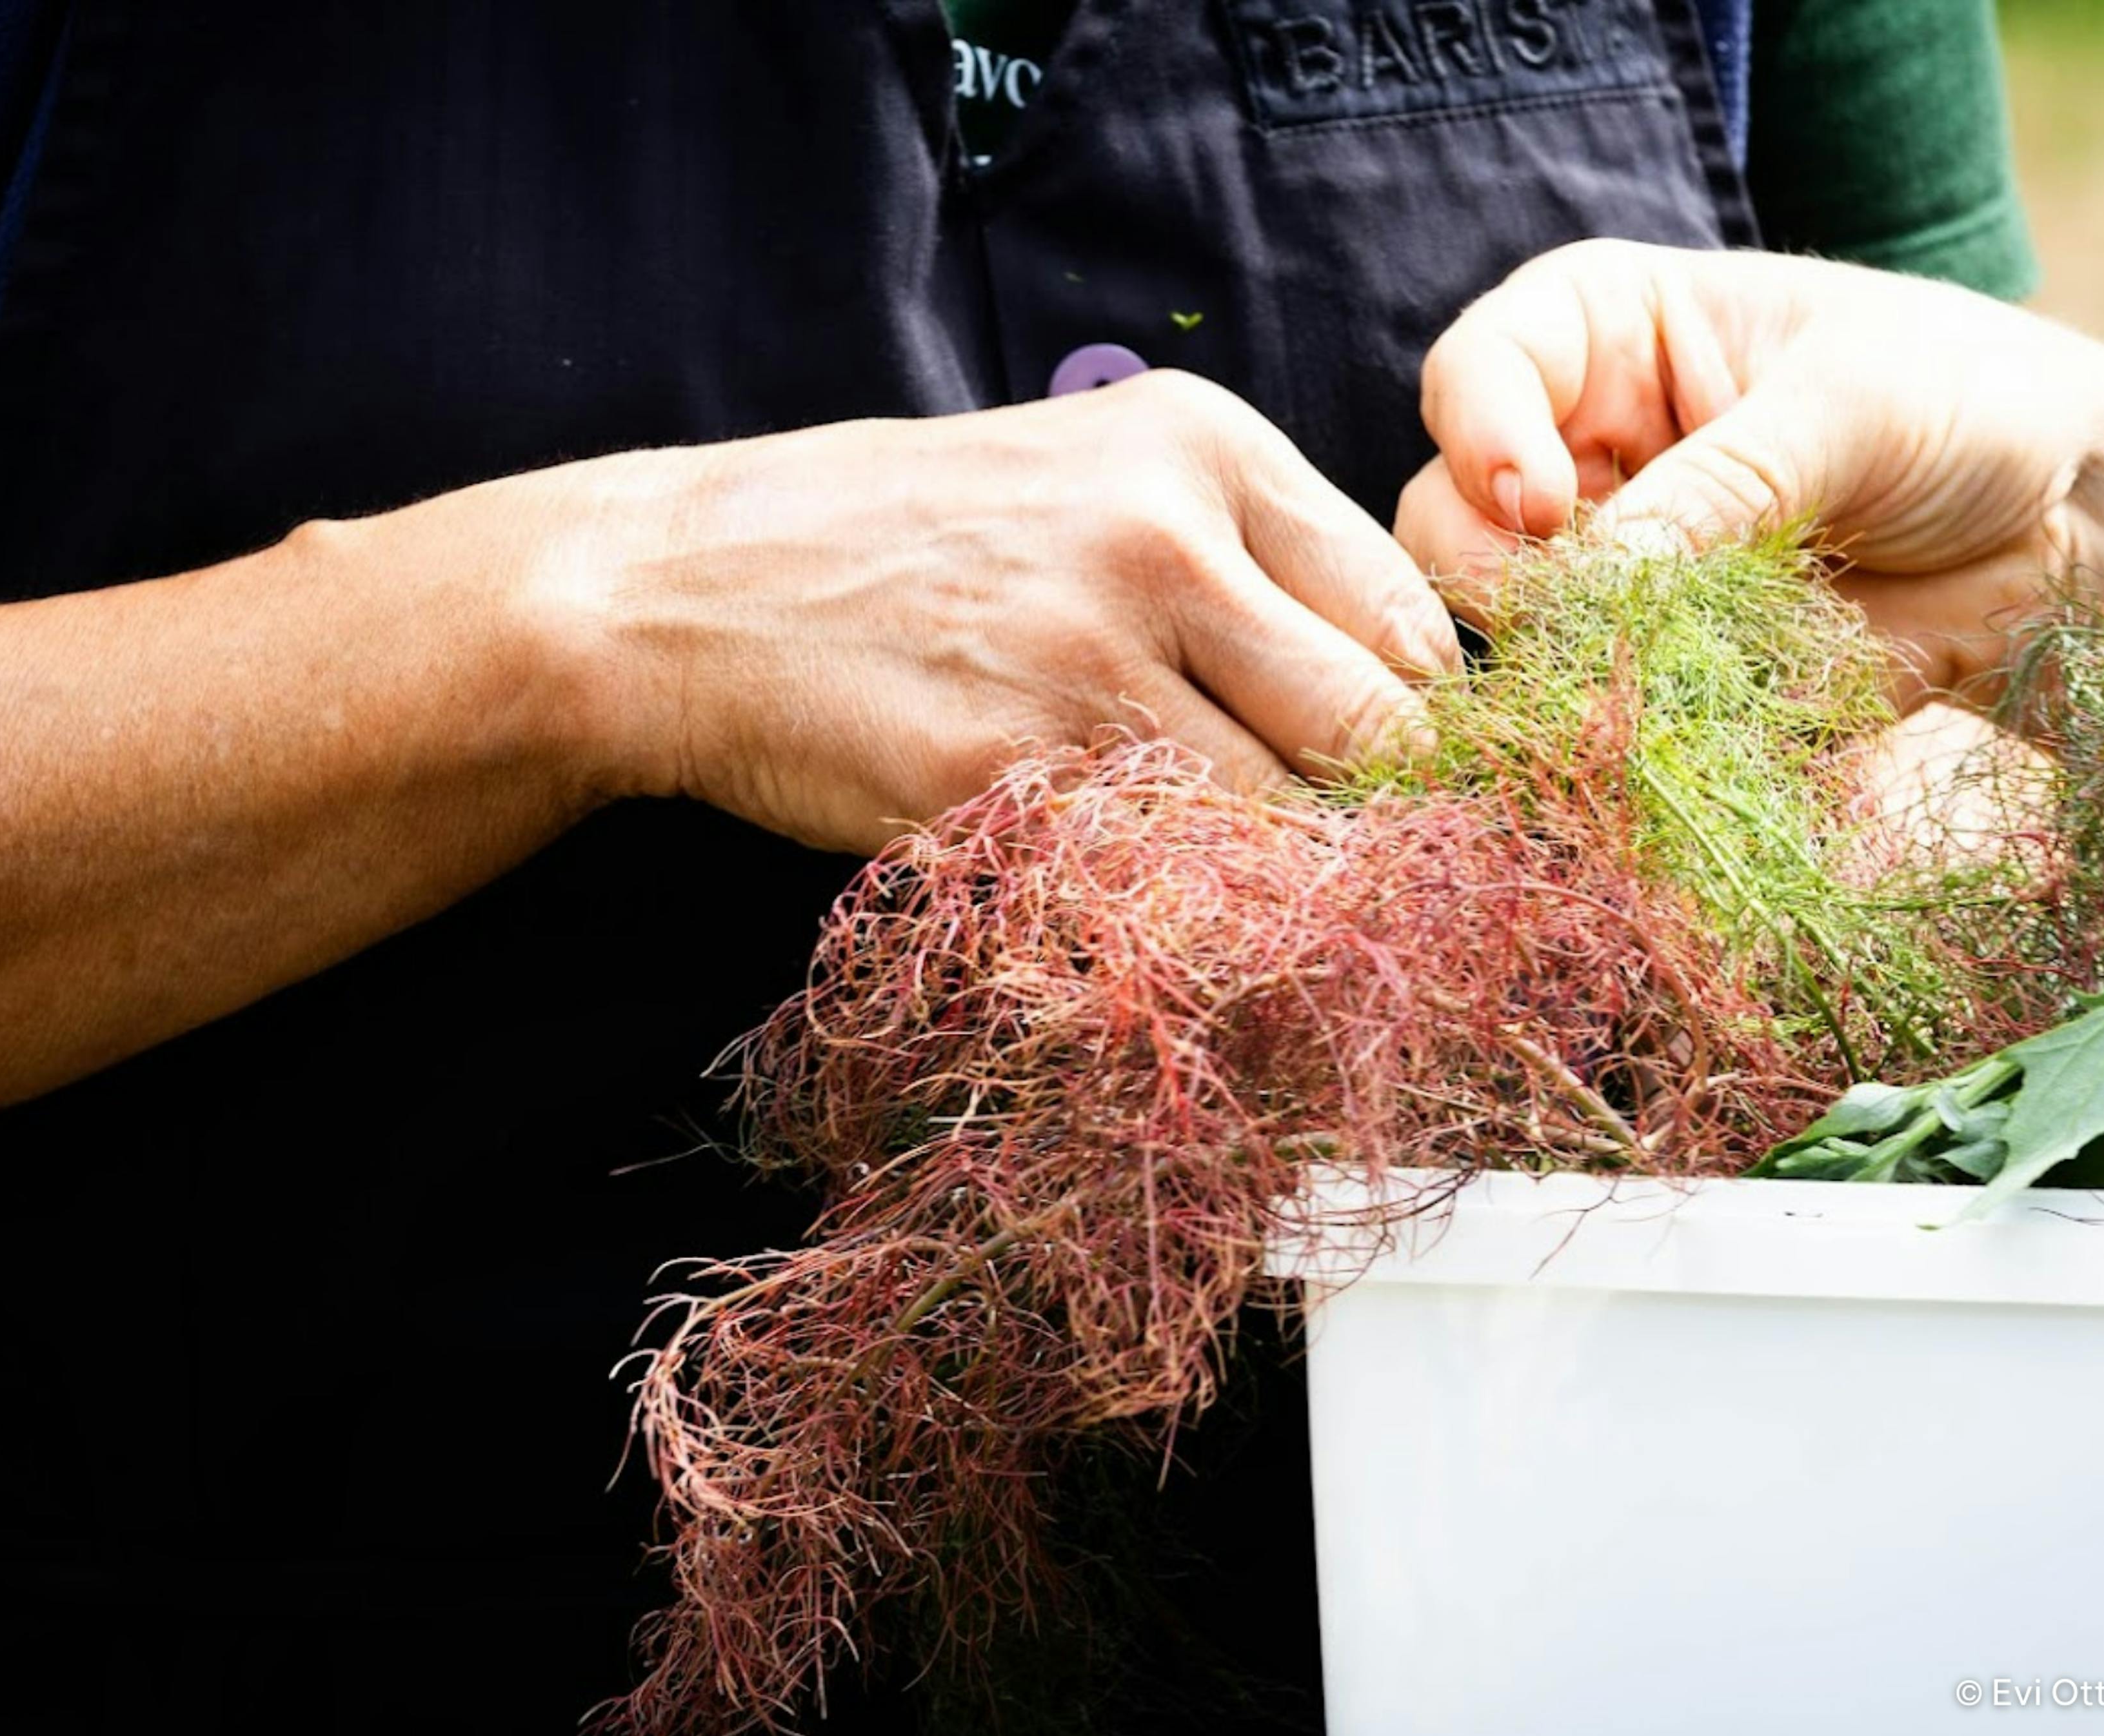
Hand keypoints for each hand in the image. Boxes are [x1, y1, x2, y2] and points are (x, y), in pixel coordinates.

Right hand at [591, 370, 1460, 852]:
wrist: (687, 594)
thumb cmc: (906, 546)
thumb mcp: (1090, 481)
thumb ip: (1243, 564)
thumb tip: (1399, 702)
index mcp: (1203, 447)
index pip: (1410, 622)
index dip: (1417, 728)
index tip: (1384, 788)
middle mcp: (1162, 540)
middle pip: (1379, 730)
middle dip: (1373, 819)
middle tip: (1341, 868)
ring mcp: (1083, 663)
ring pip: (1286, 827)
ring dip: (1283, 886)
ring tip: (1241, 899)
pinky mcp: (1007, 782)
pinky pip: (1163, 886)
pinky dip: (1179, 920)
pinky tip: (1140, 909)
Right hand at [1395, 241, 2103, 704]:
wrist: (2062, 531)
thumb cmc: (1963, 402)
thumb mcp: (1852, 409)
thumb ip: (1723, 488)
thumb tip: (1596, 588)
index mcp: (1606, 338)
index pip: (1477, 371)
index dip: (1483, 437)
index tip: (1546, 504)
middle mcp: (1577, 452)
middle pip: (1451, 518)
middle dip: (1500, 574)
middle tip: (1584, 618)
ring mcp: (1603, 570)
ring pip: (1500, 631)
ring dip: (1558, 668)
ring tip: (1646, 687)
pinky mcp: (1644, 667)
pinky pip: (1590, 712)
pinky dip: (1622, 734)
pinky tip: (1683, 737)